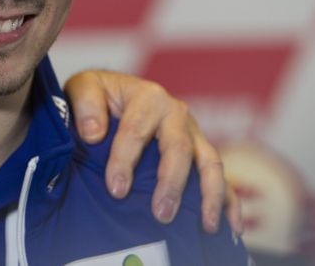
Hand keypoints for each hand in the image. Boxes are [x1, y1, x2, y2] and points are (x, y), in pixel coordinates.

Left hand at [62, 70, 242, 234]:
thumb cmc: (99, 95)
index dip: (125, 161)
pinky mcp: (200, 151)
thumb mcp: (84, 87)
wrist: (114, 92)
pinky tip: (231, 227)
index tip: (116, 190)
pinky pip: (221, 177)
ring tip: (205, 225)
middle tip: (161, 214)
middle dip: (172, 183)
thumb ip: (86, 105)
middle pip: (179, 149)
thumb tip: (94, 134)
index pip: (136, 131)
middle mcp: (176, 113)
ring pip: (209, 163)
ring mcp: (192, 133)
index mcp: (148, 97)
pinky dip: (229, 201)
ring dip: (210, 195)